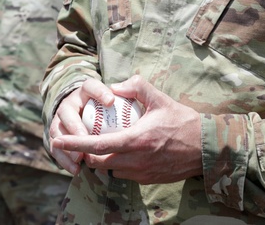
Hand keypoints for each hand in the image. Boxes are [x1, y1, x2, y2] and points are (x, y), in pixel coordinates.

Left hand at [50, 76, 202, 183]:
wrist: (207, 148)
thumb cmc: (184, 121)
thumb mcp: (160, 98)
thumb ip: (136, 86)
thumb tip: (115, 85)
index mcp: (135, 140)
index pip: (97, 145)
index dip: (74, 144)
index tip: (58, 141)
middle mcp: (135, 161)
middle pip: (98, 162)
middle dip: (85, 153)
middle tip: (81, 140)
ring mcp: (141, 174)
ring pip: (109, 170)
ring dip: (101, 160)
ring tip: (100, 144)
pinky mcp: (148, 180)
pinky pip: (123, 174)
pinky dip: (116, 165)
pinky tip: (121, 152)